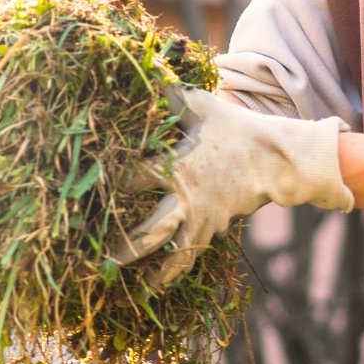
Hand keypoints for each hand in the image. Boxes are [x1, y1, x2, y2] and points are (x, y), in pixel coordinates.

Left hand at [111, 87, 353, 289]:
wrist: (280, 159)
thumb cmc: (235, 129)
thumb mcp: (202, 108)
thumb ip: (171, 98)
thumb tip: (145, 72)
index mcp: (178, 168)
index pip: (134, 178)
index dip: (110, 185)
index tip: (82, 193)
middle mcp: (186, 199)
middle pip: (152, 229)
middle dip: (125, 247)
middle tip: (98, 260)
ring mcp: (200, 219)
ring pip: (171, 253)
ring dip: (148, 271)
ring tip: (125, 288)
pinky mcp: (210, 231)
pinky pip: (188, 258)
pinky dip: (171, 275)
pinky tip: (152, 292)